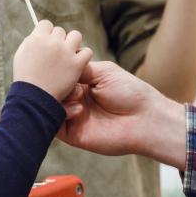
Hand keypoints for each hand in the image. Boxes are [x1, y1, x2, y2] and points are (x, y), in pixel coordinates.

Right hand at [13, 20, 92, 100]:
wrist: (34, 102)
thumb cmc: (26, 81)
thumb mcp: (21, 57)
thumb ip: (31, 43)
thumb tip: (38, 35)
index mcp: (36, 40)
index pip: (45, 24)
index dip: (45, 32)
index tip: (46, 41)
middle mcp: (51, 43)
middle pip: (59, 31)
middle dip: (58, 40)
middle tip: (55, 54)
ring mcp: (65, 53)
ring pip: (75, 35)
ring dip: (72, 44)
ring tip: (67, 57)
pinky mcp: (76, 65)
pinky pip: (86, 52)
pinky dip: (83, 57)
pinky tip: (76, 65)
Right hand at [58, 62, 185, 166]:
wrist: (144, 120)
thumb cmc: (129, 92)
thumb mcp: (103, 72)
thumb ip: (79, 68)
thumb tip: (60, 62)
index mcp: (82, 83)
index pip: (59, 75)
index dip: (56, 70)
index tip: (56, 64)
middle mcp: (75, 99)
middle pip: (52, 90)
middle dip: (55, 84)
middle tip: (65, 81)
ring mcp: (72, 116)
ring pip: (50, 106)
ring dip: (59, 99)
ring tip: (78, 95)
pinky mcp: (73, 134)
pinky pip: (55, 124)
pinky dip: (61, 114)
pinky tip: (78, 109)